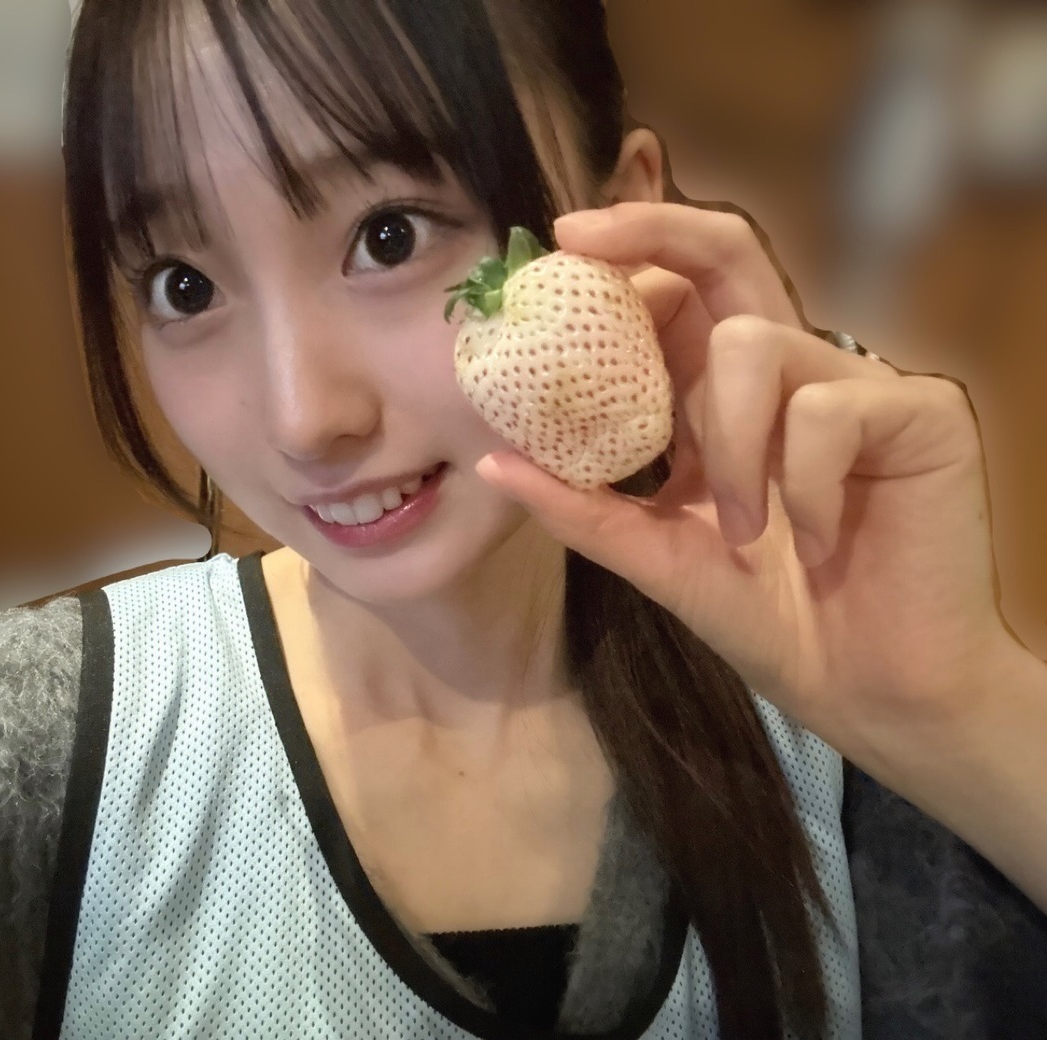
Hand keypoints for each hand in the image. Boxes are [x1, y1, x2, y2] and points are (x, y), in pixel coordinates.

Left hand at [475, 201, 1018, 772]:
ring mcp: (855, 384)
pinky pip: (828, 408)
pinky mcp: (921, 413)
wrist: (867, 687)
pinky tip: (812, 539)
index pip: (675, 293)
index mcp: (724, 397)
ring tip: (738, 524)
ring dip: (727, 442)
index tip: (554, 251)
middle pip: (728, 252)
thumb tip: (492, 459)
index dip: (621, 260)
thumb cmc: (771, 619)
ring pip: (757, 343)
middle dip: (653, 229)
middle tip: (581, 238)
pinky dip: (799, 482)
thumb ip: (584, 507)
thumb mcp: (658, 557)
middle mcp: (787, 371)